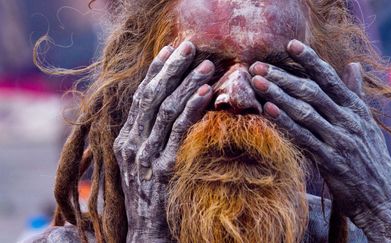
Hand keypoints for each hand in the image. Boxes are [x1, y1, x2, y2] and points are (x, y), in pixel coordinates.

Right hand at [113, 41, 213, 241]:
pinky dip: (192, 108)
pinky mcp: (162, 168)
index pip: (140, 96)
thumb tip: (167, 108)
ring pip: (166, 109)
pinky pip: (179, 131)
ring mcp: (145, 156)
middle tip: (191, 47)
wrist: (147, 232)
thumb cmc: (149, 195)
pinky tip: (206, 93)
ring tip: (207, 65)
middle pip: (152, 96)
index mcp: (125, 138)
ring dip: (188, 83)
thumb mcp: (142, 162)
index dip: (156, 71)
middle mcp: (131, 143)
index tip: (171, 50)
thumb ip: (149, 136)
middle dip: (172, 68)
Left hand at [249, 40, 390, 241]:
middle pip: (311, 91)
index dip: (309, 60)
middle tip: (258, 66)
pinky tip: (269, 111)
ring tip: (257, 83)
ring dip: (279, 96)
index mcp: (355, 108)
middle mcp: (348, 120)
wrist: (383, 196)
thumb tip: (353, 65)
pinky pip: (304, 138)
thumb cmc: (369, 155)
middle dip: (283, 77)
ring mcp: (339, 139)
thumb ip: (355, 93)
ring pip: (305, 112)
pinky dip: (286, 123)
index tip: (289, 45)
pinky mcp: (331, 160)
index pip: (329, 78)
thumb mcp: (366, 121)